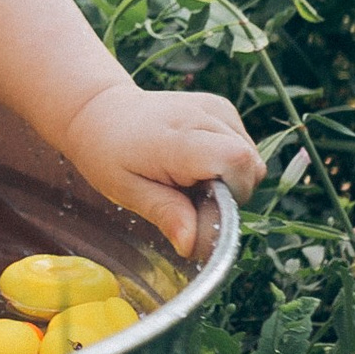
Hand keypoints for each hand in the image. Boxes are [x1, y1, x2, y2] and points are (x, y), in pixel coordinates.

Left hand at [62, 78, 262, 256]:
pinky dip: (227, 161)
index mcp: (178, 137)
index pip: (236, 161)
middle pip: (251, 165)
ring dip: (230, 178)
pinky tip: (195, 161)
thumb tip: (192, 245)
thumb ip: (165, 214)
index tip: (201, 204)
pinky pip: (244, 146)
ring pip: (252, 159)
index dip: (231, 193)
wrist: (102, 113)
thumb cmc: (109, 154)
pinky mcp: (222, 108)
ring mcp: (216, 108)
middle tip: (189, 193)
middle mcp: (203, 115)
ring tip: (188, 176)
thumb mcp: (127, 191)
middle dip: (230, 193)